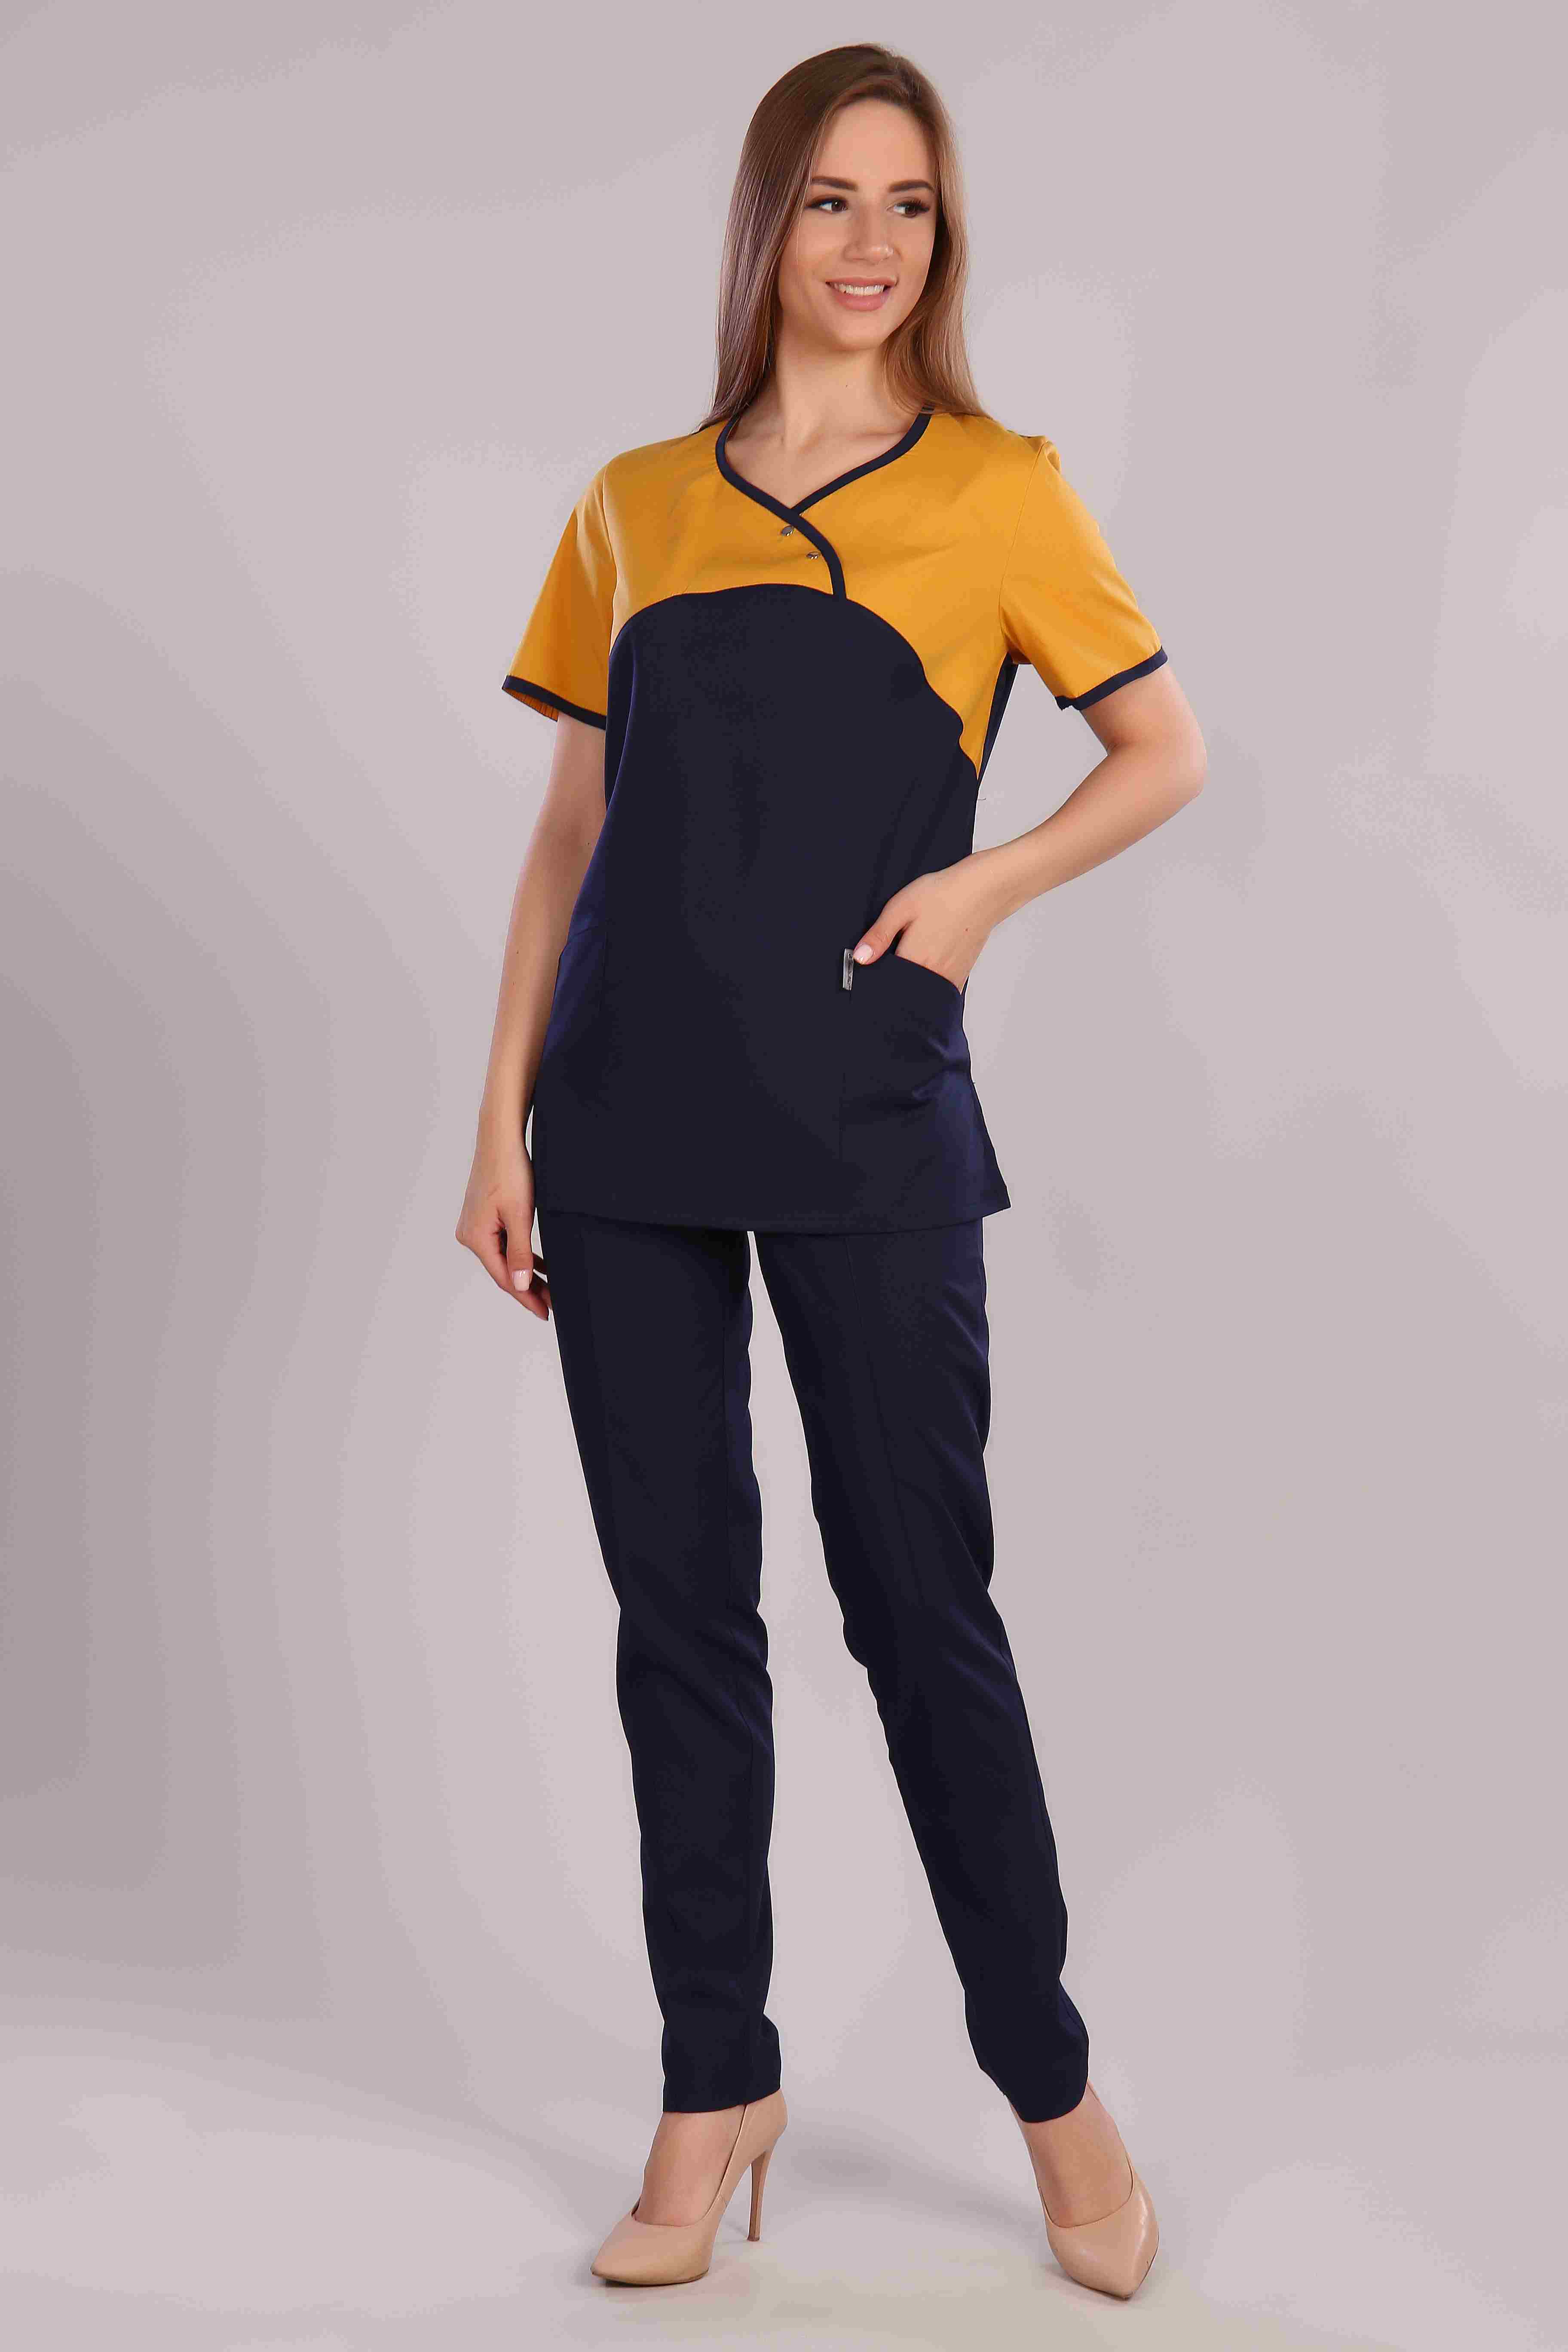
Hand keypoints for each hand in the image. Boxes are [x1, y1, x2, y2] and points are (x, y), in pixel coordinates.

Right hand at [455, 1124, 549, 1318]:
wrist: (500, 1138)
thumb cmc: (510, 1171)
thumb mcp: (520, 1215)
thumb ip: (520, 1252)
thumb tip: (520, 1286)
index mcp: (476, 1237)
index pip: (504, 1277)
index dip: (526, 1297)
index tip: (546, 1312)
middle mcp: (470, 1235)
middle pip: (503, 1270)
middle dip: (528, 1288)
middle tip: (553, 1304)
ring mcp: (475, 1226)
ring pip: (505, 1258)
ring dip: (526, 1273)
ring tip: (550, 1290)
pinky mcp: (483, 1218)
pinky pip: (503, 1244)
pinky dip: (521, 1255)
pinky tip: (539, 1267)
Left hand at [850, 858, 998, 988]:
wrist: (984, 890)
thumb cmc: (944, 894)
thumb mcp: (901, 907)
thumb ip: (879, 935)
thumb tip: (859, 958)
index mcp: (914, 959)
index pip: (886, 983)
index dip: (876, 975)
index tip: (874, 965)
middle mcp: (933, 974)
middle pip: (904, 989)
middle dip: (895, 980)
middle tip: (896, 954)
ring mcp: (949, 978)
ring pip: (922, 991)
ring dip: (913, 980)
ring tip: (915, 953)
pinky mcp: (961, 976)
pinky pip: (938, 988)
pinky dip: (929, 980)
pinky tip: (929, 959)